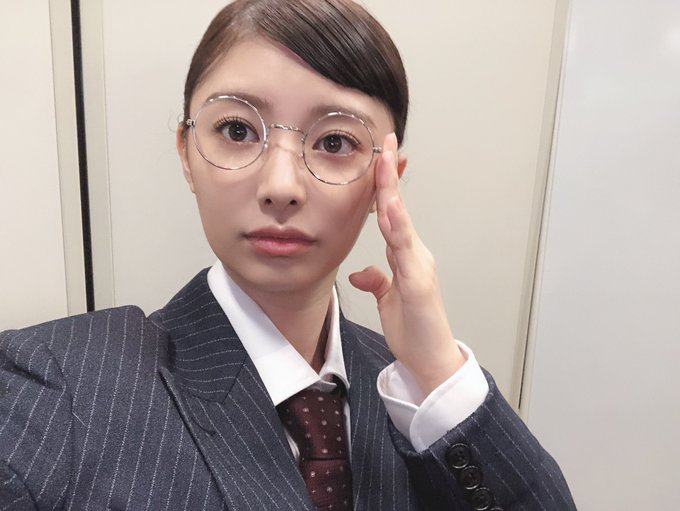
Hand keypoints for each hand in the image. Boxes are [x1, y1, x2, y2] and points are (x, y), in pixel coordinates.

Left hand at [349, 133, 464, 395]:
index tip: (379, 157)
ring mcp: (419, 267)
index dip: (385, 186)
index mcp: (406, 256)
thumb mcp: (388, 301)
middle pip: (398, 209)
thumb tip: (359, 273)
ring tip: (384, 160)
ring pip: (402, 222)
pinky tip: (387, 207)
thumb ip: (377, 281)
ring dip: (392, 191)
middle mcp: (415, 255)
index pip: (392, 215)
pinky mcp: (419, 283)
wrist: (431, 363)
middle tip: (385, 141)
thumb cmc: (413, 331)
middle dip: (390, 175)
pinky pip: (404, 250)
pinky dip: (397, 226)